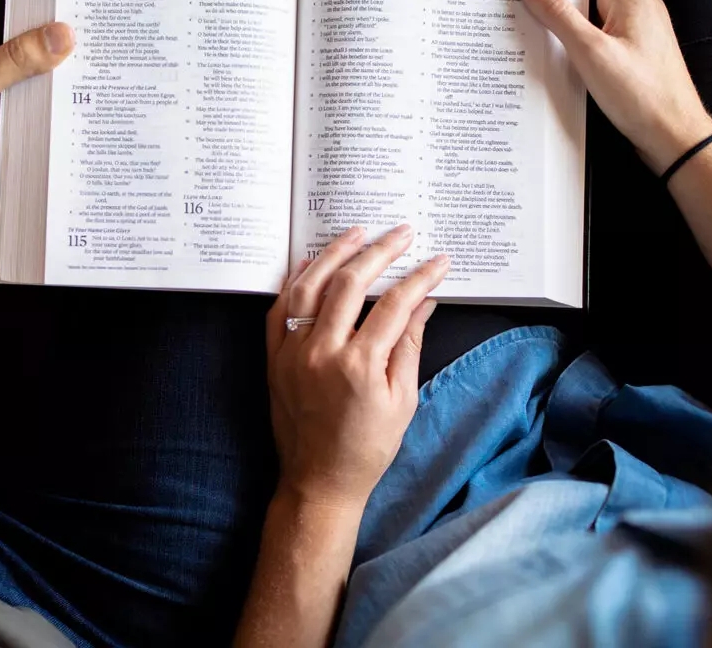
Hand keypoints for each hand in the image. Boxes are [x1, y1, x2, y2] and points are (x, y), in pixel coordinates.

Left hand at [0, 0, 73, 189]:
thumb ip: (17, 60)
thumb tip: (62, 35)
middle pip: (16, 8)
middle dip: (47, 17)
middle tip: (86, 22)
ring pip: (19, 44)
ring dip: (41, 55)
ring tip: (80, 58)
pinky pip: (14, 72)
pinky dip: (30, 81)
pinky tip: (54, 90)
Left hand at [264, 224, 448, 510]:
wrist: (319, 481)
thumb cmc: (367, 447)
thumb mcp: (402, 400)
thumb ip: (410, 346)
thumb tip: (424, 302)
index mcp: (360, 366)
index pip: (395, 304)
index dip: (419, 277)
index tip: (438, 260)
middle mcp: (322, 352)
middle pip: (351, 283)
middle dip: (380, 251)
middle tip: (401, 232)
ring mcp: (292, 352)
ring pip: (310, 286)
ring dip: (334, 253)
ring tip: (357, 232)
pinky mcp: (274, 358)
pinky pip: (279, 308)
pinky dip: (295, 281)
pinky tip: (310, 262)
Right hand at [517, 0, 711, 172]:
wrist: (675, 138)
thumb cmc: (642, 95)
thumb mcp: (590, 51)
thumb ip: (558, 13)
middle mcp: (637, 6)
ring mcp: (635, 30)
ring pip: (591, 10)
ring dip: (563, 15)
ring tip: (525, 18)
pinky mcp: (631, 53)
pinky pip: (597, 33)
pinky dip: (575, 37)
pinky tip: (552, 50)